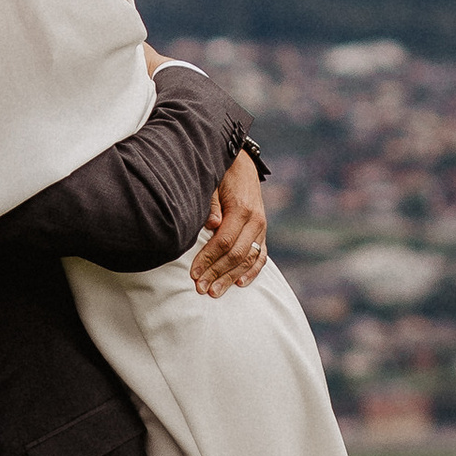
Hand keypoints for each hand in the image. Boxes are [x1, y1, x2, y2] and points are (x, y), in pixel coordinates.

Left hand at [191, 150, 266, 296]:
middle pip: (236, 255)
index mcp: (242, 209)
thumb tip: (211, 226)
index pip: (224, 242)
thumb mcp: (212, 183)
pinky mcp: (262, 232)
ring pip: (248, 259)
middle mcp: (256, 221)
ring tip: (214, 292)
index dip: (208, 259)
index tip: (193, 273)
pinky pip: (261, 256)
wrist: (241, 163)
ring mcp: (261, 228)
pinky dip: (252, 271)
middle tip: (200, 288)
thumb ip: (211, 204)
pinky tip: (240, 284)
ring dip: (231, 278)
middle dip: (217, 273)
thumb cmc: (220, 175)